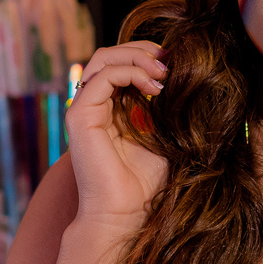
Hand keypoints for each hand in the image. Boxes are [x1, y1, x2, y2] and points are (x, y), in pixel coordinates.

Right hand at [66, 41, 169, 224]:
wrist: (124, 213)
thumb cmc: (144, 183)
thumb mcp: (162, 135)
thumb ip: (163, 108)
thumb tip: (183, 77)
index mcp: (109, 108)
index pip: (122, 64)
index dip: (148, 56)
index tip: (176, 64)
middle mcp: (93, 105)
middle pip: (111, 55)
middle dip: (143, 50)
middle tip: (171, 60)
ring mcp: (83, 109)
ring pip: (104, 59)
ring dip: (137, 57)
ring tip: (163, 71)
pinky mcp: (79, 116)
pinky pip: (103, 76)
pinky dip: (131, 72)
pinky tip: (154, 86)